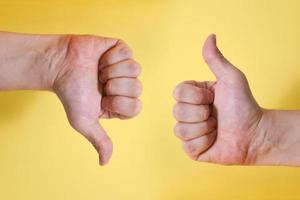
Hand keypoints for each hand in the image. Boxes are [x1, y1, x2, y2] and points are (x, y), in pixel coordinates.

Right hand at [53, 35, 141, 164]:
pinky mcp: (121, 50)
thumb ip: (99, 140)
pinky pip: (127, 53)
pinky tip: (100, 59)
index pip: (136, 107)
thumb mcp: (84, 121)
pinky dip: (110, 57)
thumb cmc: (71, 93)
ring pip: (135, 70)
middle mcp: (126, 87)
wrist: (59, 65)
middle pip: (138, 88)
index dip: (118, 103)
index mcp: (121, 104)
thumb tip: (105, 162)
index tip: (102, 99)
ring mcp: (125, 68)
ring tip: (98, 71)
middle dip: (114, 86)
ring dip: (111, 71)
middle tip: (98, 83)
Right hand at [173, 35, 262, 164]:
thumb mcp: (231, 78)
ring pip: (181, 129)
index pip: (177, 92)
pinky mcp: (192, 149)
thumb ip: (216, 59)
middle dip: (202, 113)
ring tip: (217, 128)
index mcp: (192, 95)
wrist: (255, 133)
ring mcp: (188, 131)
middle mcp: (188, 112)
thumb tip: (210, 36)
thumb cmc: (244, 105)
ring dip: (204, 129)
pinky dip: (204, 143)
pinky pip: (187, 146)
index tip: (213, 98)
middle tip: (217, 115)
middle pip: (177, 111)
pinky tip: (214, 140)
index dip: (197, 96)